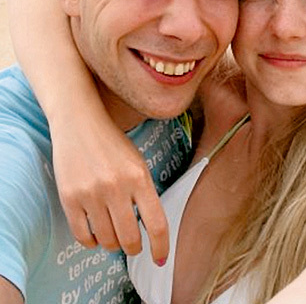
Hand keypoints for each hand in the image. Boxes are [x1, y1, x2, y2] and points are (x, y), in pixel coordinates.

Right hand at [50, 108, 168, 263]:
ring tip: (114, 233)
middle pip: (130, 239)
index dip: (161, 247)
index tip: (160, 259)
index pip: (157, 224)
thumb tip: (149, 230)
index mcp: (139, 177)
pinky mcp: (69, 198)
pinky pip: (82, 237)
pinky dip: (92, 241)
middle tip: (133, 245)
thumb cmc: (113, 144)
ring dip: (113, 244)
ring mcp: (91, 194)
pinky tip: (96, 233)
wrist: (79, 122)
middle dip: (134, 248)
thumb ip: (144, 193)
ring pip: (106, 241)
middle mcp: (116, 187)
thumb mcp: (138, 163)